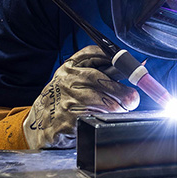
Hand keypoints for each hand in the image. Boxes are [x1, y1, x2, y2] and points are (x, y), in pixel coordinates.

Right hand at [23, 45, 139, 148]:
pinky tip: (106, 118)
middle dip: (121, 91)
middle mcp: (66, 80)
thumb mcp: (75, 81)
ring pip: (102, 102)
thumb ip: (99, 74)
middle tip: (132, 98)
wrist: (42, 123)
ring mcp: (66, 100)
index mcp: (69, 67)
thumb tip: (135, 71)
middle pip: (100, 79)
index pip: (91, 53)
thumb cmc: (65, 100)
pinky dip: (106, 118)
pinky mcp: (68, 120)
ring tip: (122, 110)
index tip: (128, 66)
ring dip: (117, 108)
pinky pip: (96, 117)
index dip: (112, 58)